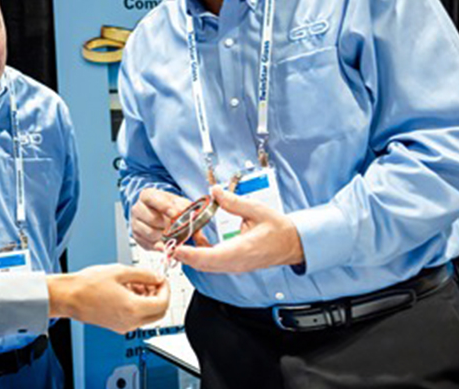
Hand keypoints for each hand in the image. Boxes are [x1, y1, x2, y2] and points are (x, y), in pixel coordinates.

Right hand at [47, 264, 168, 333]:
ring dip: (148, 300)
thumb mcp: (120, 272)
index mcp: (133, 309)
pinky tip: (127, 291)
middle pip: (158, 313)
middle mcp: (131, 322)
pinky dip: (137, 305)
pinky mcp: (117, 326)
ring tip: (135, 282)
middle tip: (152, 281)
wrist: (68, 297)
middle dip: (159, 296)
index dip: (166, 289)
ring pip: (148, 316)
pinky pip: (135, 318)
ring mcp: (124, 326)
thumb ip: (143, 274)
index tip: (161, 279)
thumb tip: (157, 277)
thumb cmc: (88, 285)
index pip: (163, 303)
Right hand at [130, 188, 208, 250]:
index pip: (152, 199)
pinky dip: (161, 245)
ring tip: (172, 234)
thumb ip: (187, 208)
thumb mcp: (180, 204)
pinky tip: (167, 241)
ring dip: (165, 236)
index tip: (177, 215)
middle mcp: (137, 208)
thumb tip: (195, 216)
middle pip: (152, 219)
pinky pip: (149, 244)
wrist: (161, 215)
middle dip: (168, 225)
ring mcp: (135, 223)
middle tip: (178, 228)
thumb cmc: (171, 208)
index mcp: (147, 195)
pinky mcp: (136, 237)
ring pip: (151, 233)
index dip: (165, 207)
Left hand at [172, 186, 304, 272]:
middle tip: (165, 243)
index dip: (190, 254)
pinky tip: (192, 243)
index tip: (174, 248)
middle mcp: (235, 263)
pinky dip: (199, 256)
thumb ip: (233, 202)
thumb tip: (214, 191)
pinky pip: (212, 264)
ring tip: (174, 241)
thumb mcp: (257, 210)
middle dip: (182, 256)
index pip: (210, 257)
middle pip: (202, 264)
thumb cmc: (279, 230)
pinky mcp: (234, 266)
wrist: (293, 245)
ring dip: (189, 256)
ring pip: (205, 266)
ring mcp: (234, 266)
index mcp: (241, 250)